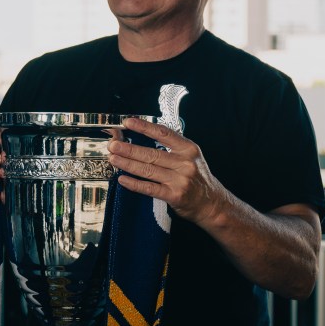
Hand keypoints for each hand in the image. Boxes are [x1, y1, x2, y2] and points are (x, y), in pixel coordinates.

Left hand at [107, 116, 225, 226]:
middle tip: (113, 145)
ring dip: (127, 164)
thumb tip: (144, 136)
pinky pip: (150, 188)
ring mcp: (180, 180)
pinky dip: (134, 184)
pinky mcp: (174, 196)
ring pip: (148, 170)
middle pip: (151, 153)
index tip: (128, 122)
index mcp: (188, 149)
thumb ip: (172, 146)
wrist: (211, 203)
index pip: (163, 133)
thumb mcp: (191, 156)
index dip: (144, 127)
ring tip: (113, 159)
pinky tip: (123, 179)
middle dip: (129, 149)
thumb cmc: (197, 178)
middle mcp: (185, 163)